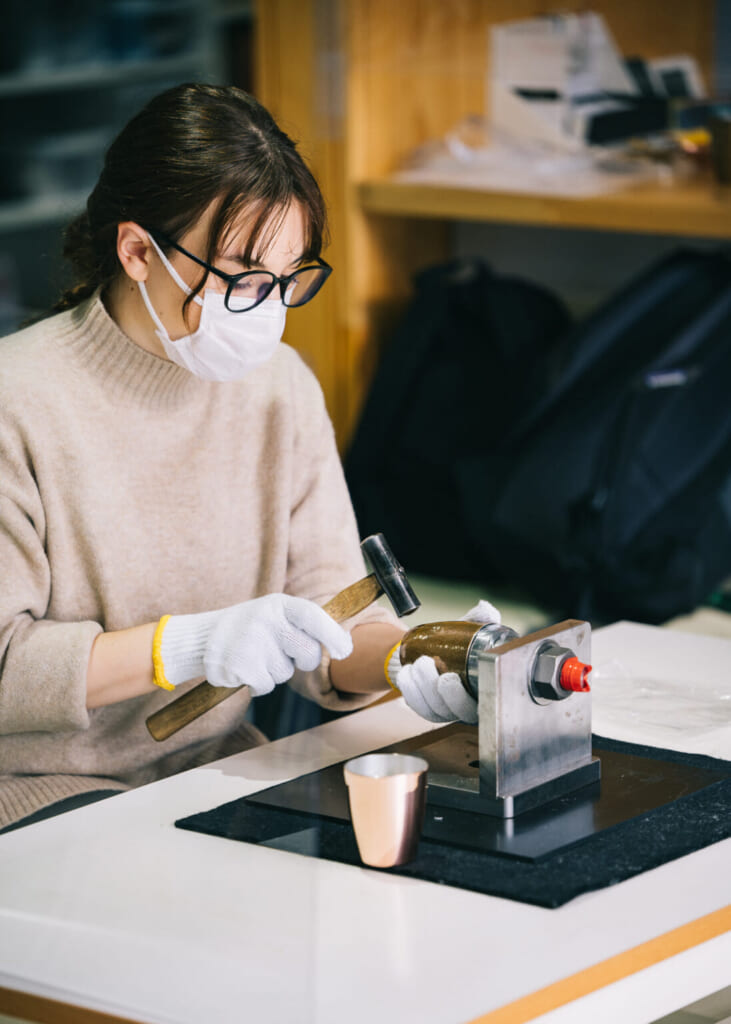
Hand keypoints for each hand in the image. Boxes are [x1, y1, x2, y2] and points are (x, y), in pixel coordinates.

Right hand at [157, 594, 352, 694]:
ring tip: (254, 655)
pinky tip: (243, 668)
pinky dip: (257, 683)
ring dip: (274, 671)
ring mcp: (252, 643)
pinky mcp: (239, 667)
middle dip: (304, 661)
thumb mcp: (273, 614)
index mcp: (278, 605)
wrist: (201, 639)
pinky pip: (266, 686)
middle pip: (308, 654)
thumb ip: (302, 625)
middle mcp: (266, 620)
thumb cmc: (249, 627)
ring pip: (285, 673)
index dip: (333, 634)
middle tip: (285, 653)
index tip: (345, 650)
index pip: (313, 616)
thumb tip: (343, 644)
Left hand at [386, 599, 500, 724]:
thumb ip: (480, 619)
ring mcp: (449, 712)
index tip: (448, 678)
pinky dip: (410, 690)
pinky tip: (406, 674)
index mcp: (485, 691)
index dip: (464, 697)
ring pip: (435, 710)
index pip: (481, 706)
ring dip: (420, 688)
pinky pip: (418, 707)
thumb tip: (487, 609)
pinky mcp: (429, 710)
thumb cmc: (458, 644)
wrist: (434, 651)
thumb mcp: (469, 630)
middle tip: (427, 663)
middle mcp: (470, 707)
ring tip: (415, 664)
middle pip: (456, 710)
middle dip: (439, 691)